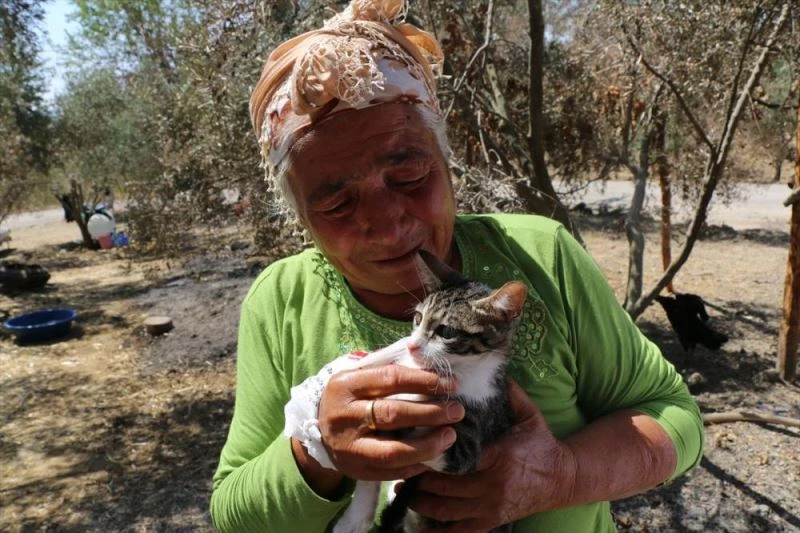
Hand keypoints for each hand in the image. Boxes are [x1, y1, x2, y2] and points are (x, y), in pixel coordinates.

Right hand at [317, 364, 464, 481]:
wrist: (319, 430)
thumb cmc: (350, 397)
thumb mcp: (360, 375)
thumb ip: (388, 364)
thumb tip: (425, 354)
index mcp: (346, 385)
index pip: (390, 378)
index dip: (424, 381)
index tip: (450, 384)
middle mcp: (344, 416)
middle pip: (393, 414)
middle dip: (431, 412)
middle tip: (457, 411)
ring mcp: (348, 446)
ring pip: (392, 450)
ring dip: (427, 445)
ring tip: (450, 436)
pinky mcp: (355, 470)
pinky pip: (391, 472)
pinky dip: (416, 465)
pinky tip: (434, 456)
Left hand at [410, 380, 576, 532]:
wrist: (564, 479)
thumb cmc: (542, 444)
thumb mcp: (528, 414)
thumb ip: (509, 393)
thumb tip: (488, 365)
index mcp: (499, 457)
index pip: (458, 456)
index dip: (433, 452)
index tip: (413, 443)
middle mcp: (493, 486)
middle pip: (445, 486)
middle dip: (419, 478)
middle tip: (400, 465)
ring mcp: (491, 508)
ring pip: (445, 511)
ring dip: (420, 502)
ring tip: (403, 489)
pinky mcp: (491, 523)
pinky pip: (458, 532)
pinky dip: (437, 530)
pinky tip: (419, 521)